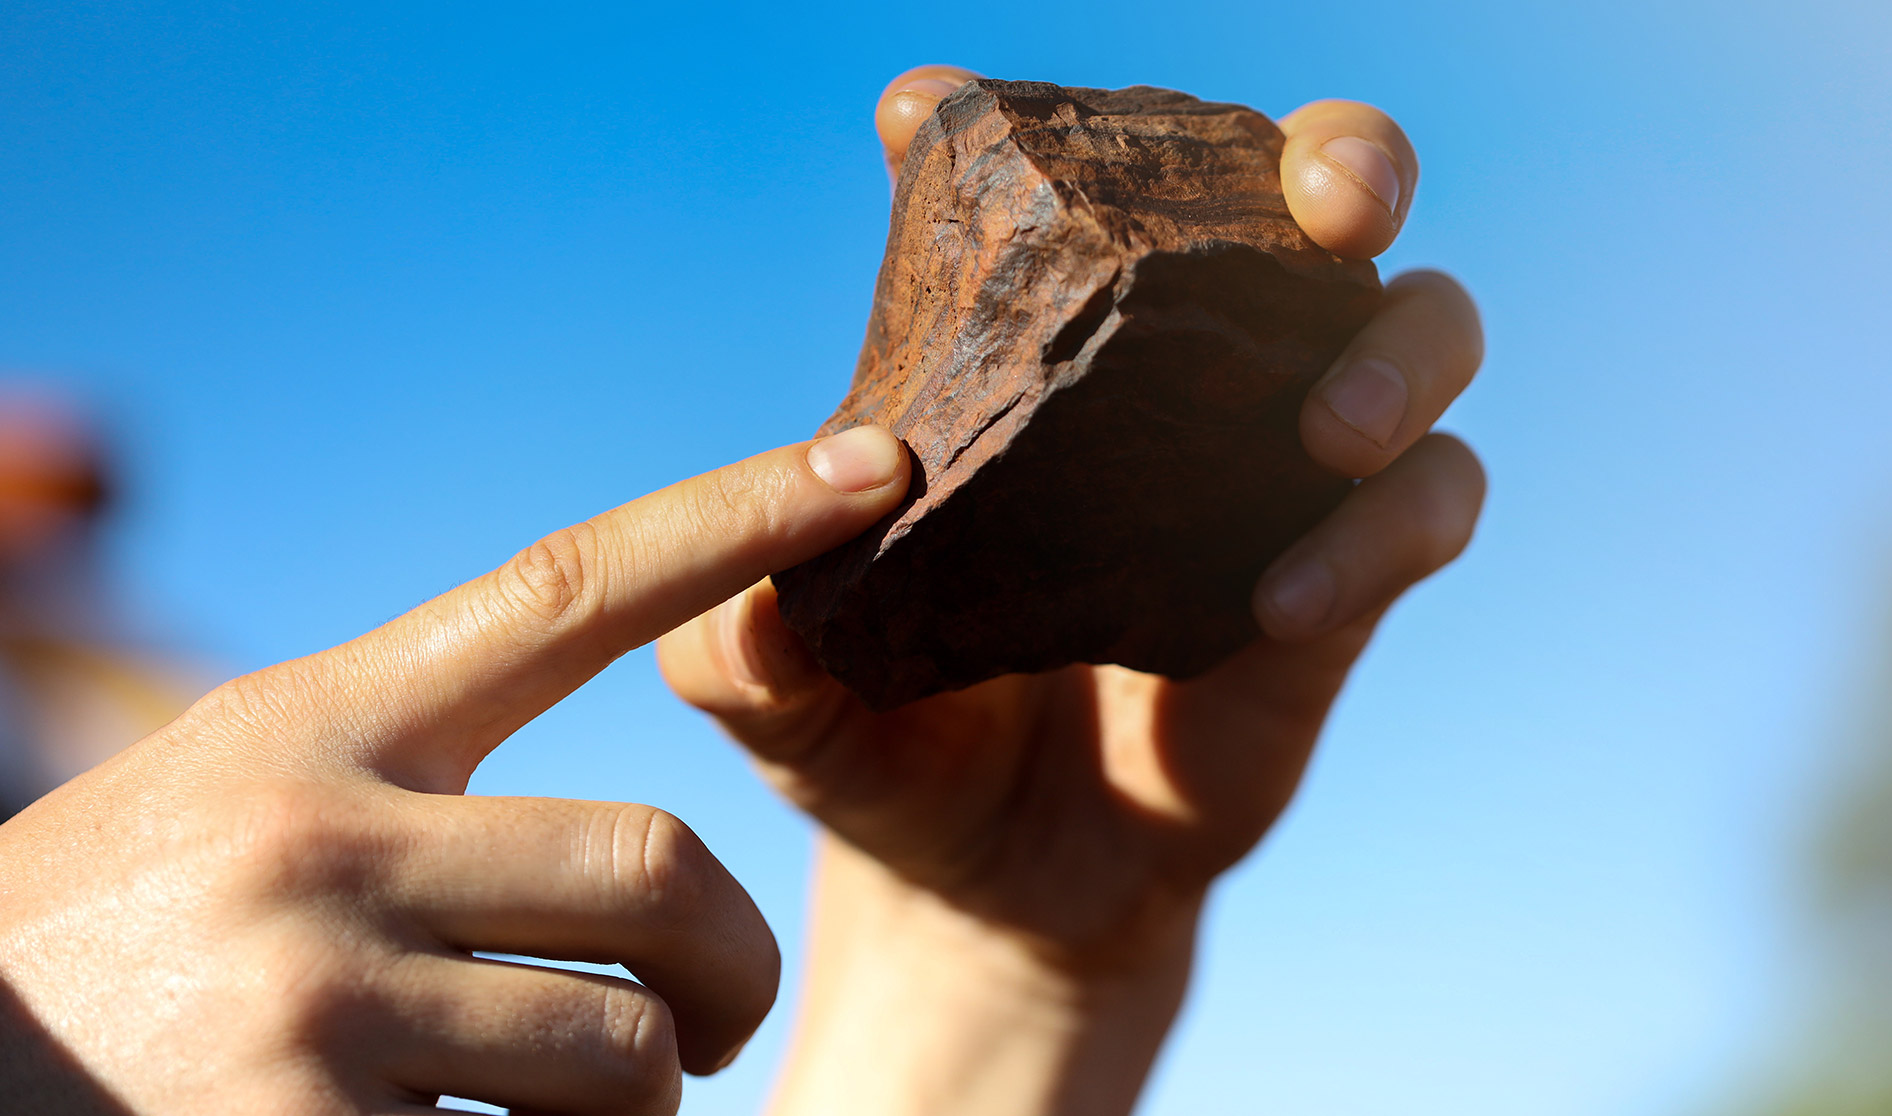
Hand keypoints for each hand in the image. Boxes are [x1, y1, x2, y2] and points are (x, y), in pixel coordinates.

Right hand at [0, 428, 911, 1113]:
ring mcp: (314, 999)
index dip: (739, 517)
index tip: (880, 464)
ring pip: (629, 1051)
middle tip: (712, 1024)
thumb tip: (632, 863)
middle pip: (662, 868)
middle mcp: (320, 839)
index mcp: (312, 727)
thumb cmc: (88, 960)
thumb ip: (398, 787)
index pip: (567, 585)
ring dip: (632, 1105)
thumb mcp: (221, 808)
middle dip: (730, 966)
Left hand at [660, 68, 1485, 1115]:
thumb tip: (782, 560)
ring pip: (1420, 334)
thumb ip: (739, 646)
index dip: (1020, 121)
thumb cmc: (883, 753)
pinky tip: (1278, 601)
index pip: (1066, 192)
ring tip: (1324, 426)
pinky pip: (1422, 514)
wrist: (989, 889)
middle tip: (1323, 197)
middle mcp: (1177, 384)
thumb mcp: (783, 697)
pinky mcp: (1339, 590)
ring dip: (1398, 352)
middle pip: (1309, 208)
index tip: (914, 114)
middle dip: (1342, 166)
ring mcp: (1269, 476)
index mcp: (1039, 364)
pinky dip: (1378, 535)